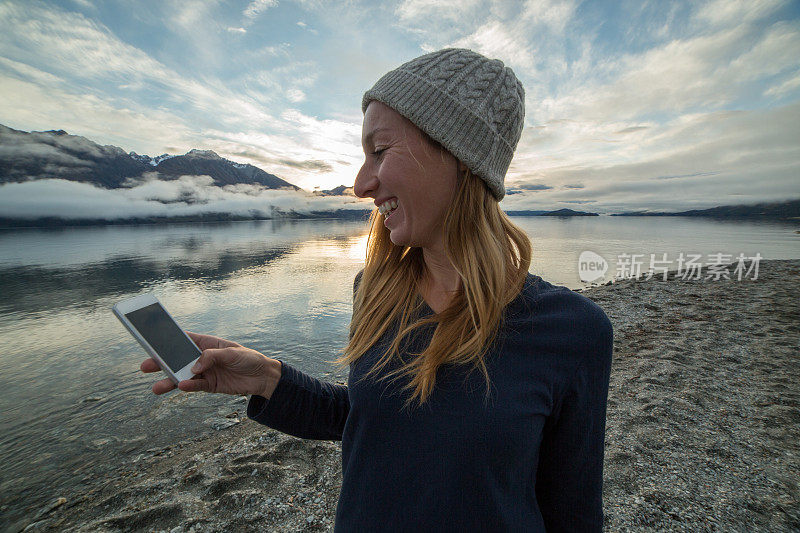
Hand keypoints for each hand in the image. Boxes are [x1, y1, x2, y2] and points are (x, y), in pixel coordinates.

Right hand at [140, 331, 280, 396]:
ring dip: (170, 380)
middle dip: (162, 362)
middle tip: (145, 366)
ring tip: (156, 387)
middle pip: (177, 359)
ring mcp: (204, 372)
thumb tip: (194, 366)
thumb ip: (212, 357)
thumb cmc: (248, 359)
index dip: (168, 339)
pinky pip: (195, 386)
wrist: (262, 378)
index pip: (184, 339)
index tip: (152, 340)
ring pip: (182, 376)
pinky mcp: (209, 385)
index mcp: (206, 343)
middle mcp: (201, 357)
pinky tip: (181, 387)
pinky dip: (188, 387)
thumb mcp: (232, 353)